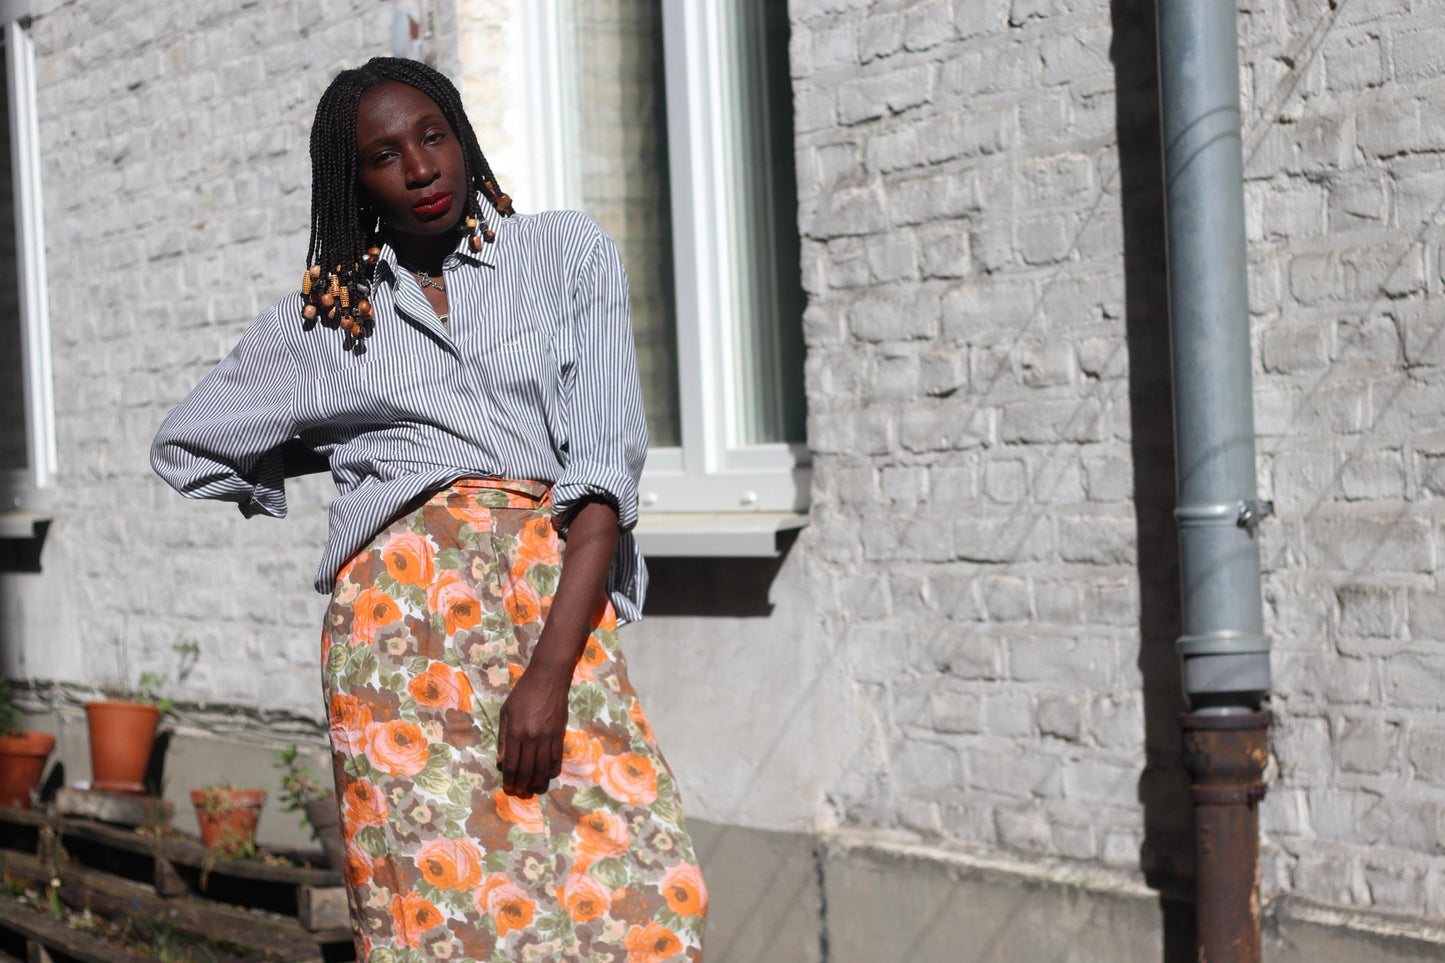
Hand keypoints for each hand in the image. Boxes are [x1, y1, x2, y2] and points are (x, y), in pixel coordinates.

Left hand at [497, 653, 571, 796]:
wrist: (547, 678)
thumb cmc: (523, 693)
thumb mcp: (506, 712)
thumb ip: (503, 737)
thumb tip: (501, 760)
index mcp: (515, 731)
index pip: (512, 763)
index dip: (509, 779)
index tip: (508, 789)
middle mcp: (531, 737)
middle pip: (527, 769)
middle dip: (522, 785)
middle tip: (519, 793)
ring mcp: (548, 736)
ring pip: (542, 767)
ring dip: (537, 781)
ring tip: (532, 788)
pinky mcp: (560, 734)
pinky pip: (557, 758)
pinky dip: (552, 770)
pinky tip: (547, 775)